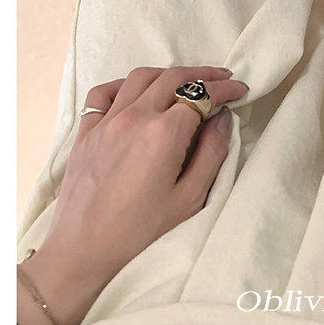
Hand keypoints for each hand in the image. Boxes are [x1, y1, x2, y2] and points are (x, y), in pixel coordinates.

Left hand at [17, 65, 248, 324]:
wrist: (82, 251)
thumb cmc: (140, 232)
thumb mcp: (189, 199)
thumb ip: (212, 153)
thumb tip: (223, 119)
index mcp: (163, 134)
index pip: (201, 95)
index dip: (225, 89)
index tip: (241, 89)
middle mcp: (135, 117)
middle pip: (174, 77)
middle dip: (204, 75)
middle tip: (223, 79)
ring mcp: (107, 121)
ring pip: (141, 77)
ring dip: (168, 73)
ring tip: (186, 81)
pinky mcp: (86, 131)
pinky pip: (104, 93)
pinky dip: (125, 84)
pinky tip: (136, 92)